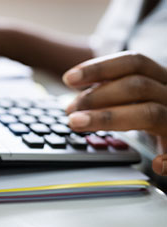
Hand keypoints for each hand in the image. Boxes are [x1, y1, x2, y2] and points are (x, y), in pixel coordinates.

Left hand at [62, 51, 166, 175]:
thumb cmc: (151, 116)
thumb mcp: (133, 99)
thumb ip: (108, 95)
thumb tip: (72, 105)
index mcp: (160, 79)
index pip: (133, 62)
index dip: (99, 68)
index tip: (69, 79)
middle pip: (137, 86)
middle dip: (96, 96)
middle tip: (69, 110)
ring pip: (150, 113)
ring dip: (108, 118)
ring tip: (77, 123)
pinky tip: (154, 164)